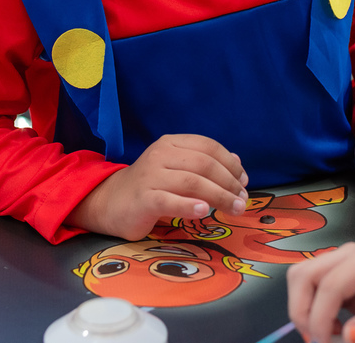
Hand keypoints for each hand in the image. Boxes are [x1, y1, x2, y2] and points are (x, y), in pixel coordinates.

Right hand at [65, 134, 248, 239]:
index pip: (208, 147)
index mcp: (171, 143)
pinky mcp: (143, 199)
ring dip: (219, 196)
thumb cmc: (150, 186)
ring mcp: (150, 176)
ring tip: (233, 209)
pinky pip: (170, 201)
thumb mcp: (177, 169)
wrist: (110, 202)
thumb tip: (237, 163)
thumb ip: (204, 164)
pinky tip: (203, 212)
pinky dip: (189, 206)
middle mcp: (160, 155)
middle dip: (229, 183)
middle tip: (242, 200)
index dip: (230, 164)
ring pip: (192, 182)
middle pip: (204, 164)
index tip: (243, 182)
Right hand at [287, 243, 354, 342]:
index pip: (330, 284)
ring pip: (300, 277)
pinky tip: (332, 326)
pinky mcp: (337, 274)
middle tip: (317, 341)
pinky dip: (310, 308)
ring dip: (302, 308)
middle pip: (304, 275)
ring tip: (324, 334)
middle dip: (303, 312)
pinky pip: (309, 286)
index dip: (320, 317)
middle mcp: (350, 254)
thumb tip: (349, 337)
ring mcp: (341, 261)